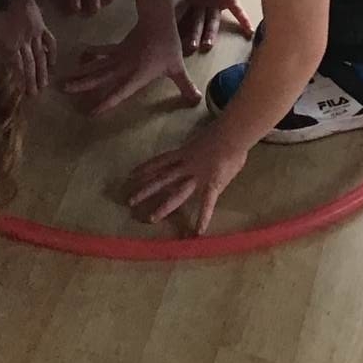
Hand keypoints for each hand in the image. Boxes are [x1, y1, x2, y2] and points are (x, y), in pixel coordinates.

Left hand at [0, 0, 56, 96]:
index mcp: (10, 45)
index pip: (17, 66)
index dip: (21, 79)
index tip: (23, 91)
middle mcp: (24, 42)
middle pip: (30, 64)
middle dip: (32, 80)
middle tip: (36, 94)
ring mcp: (35, 34)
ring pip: (41, 55)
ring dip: (43, 71)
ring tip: (45, 84)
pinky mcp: (41, 26)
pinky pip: (50, 41)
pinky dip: (52, 52)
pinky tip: (53, 62)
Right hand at [62, 17, 199, 116]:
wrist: (159, 21)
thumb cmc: (168, 47)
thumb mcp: (177, 68)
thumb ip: (185, 86)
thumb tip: (197, 100)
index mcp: (136, 76)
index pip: (118, 93)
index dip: (104, 103)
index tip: (90, 113)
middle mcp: (122, 68)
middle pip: (98, 77)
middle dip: (81, 85)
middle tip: (62, 90)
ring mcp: (117, 57)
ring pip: (95, 66)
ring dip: (79, 73)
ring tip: (62, 79)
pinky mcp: (117, 47)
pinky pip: (101, 52)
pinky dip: (90, 54)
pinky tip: (80, 56)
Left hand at [127, 127, 248, 233]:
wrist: (233, 133)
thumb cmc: (225, 132)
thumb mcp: (206, 138)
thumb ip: (201, 148)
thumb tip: (204, 150)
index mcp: (186, 153)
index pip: (162, 161)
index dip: (147, 167)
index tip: (132, 174)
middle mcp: (187, 166)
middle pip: (163, 178)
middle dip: (147, 190)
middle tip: (130, 201)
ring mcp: (198, 176)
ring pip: (177, 193)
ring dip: (164, 206)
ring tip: (151, 219)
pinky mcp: (212, 184)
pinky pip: (207, 203)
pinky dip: (204, 216)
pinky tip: (199, 231)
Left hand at [174, 0, 254, 53]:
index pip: (187, 5)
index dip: (183, 13)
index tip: (178, 25)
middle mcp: (202, 2)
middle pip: (196, 20)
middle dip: (192, 34)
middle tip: (189, 47)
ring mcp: (216, 3)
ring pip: (212, 21)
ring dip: (209, 34)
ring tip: (207, 46)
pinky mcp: (230, 0)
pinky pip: (238, 12)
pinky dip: (244, 21)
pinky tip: (249, 32)